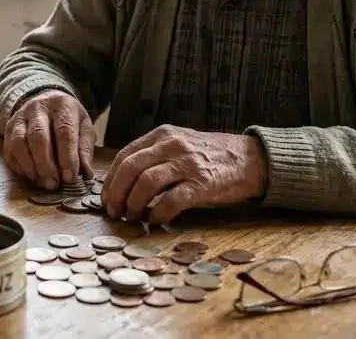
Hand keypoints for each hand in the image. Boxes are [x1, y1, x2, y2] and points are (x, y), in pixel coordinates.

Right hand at [1, 90, 94, 189]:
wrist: (46, 102)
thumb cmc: (68, 119)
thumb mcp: (84, 128)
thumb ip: (85, 150)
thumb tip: (85, 174)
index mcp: (62, 105)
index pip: (64, 131)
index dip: (67, 156)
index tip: (70, 177)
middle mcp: (38, 108)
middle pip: (38, 136)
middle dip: (45, 164)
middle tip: (53, 184)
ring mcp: (20, 117)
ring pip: (19, 143)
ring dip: (30, 167)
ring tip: (42, 182)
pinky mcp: (9, 129)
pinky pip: (10, 150)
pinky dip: (20, 167)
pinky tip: (32, 176)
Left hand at [101, 125, 267, 223]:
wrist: (249, 159)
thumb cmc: (208, 156)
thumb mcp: (178, 145)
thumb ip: (153, 157)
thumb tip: (122, 184)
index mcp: (161, 135)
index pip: (125, 156)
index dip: (111, 180)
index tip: (106, 199)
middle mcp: (172, 145)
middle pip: (130, 168)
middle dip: (116, 193)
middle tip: (114, 212)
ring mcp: (187, 163)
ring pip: (147, 183)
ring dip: (134, 204)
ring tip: (133, 217)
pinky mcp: (202, 183)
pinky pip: (172, 200)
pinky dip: (158, 213)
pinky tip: (155, 220)